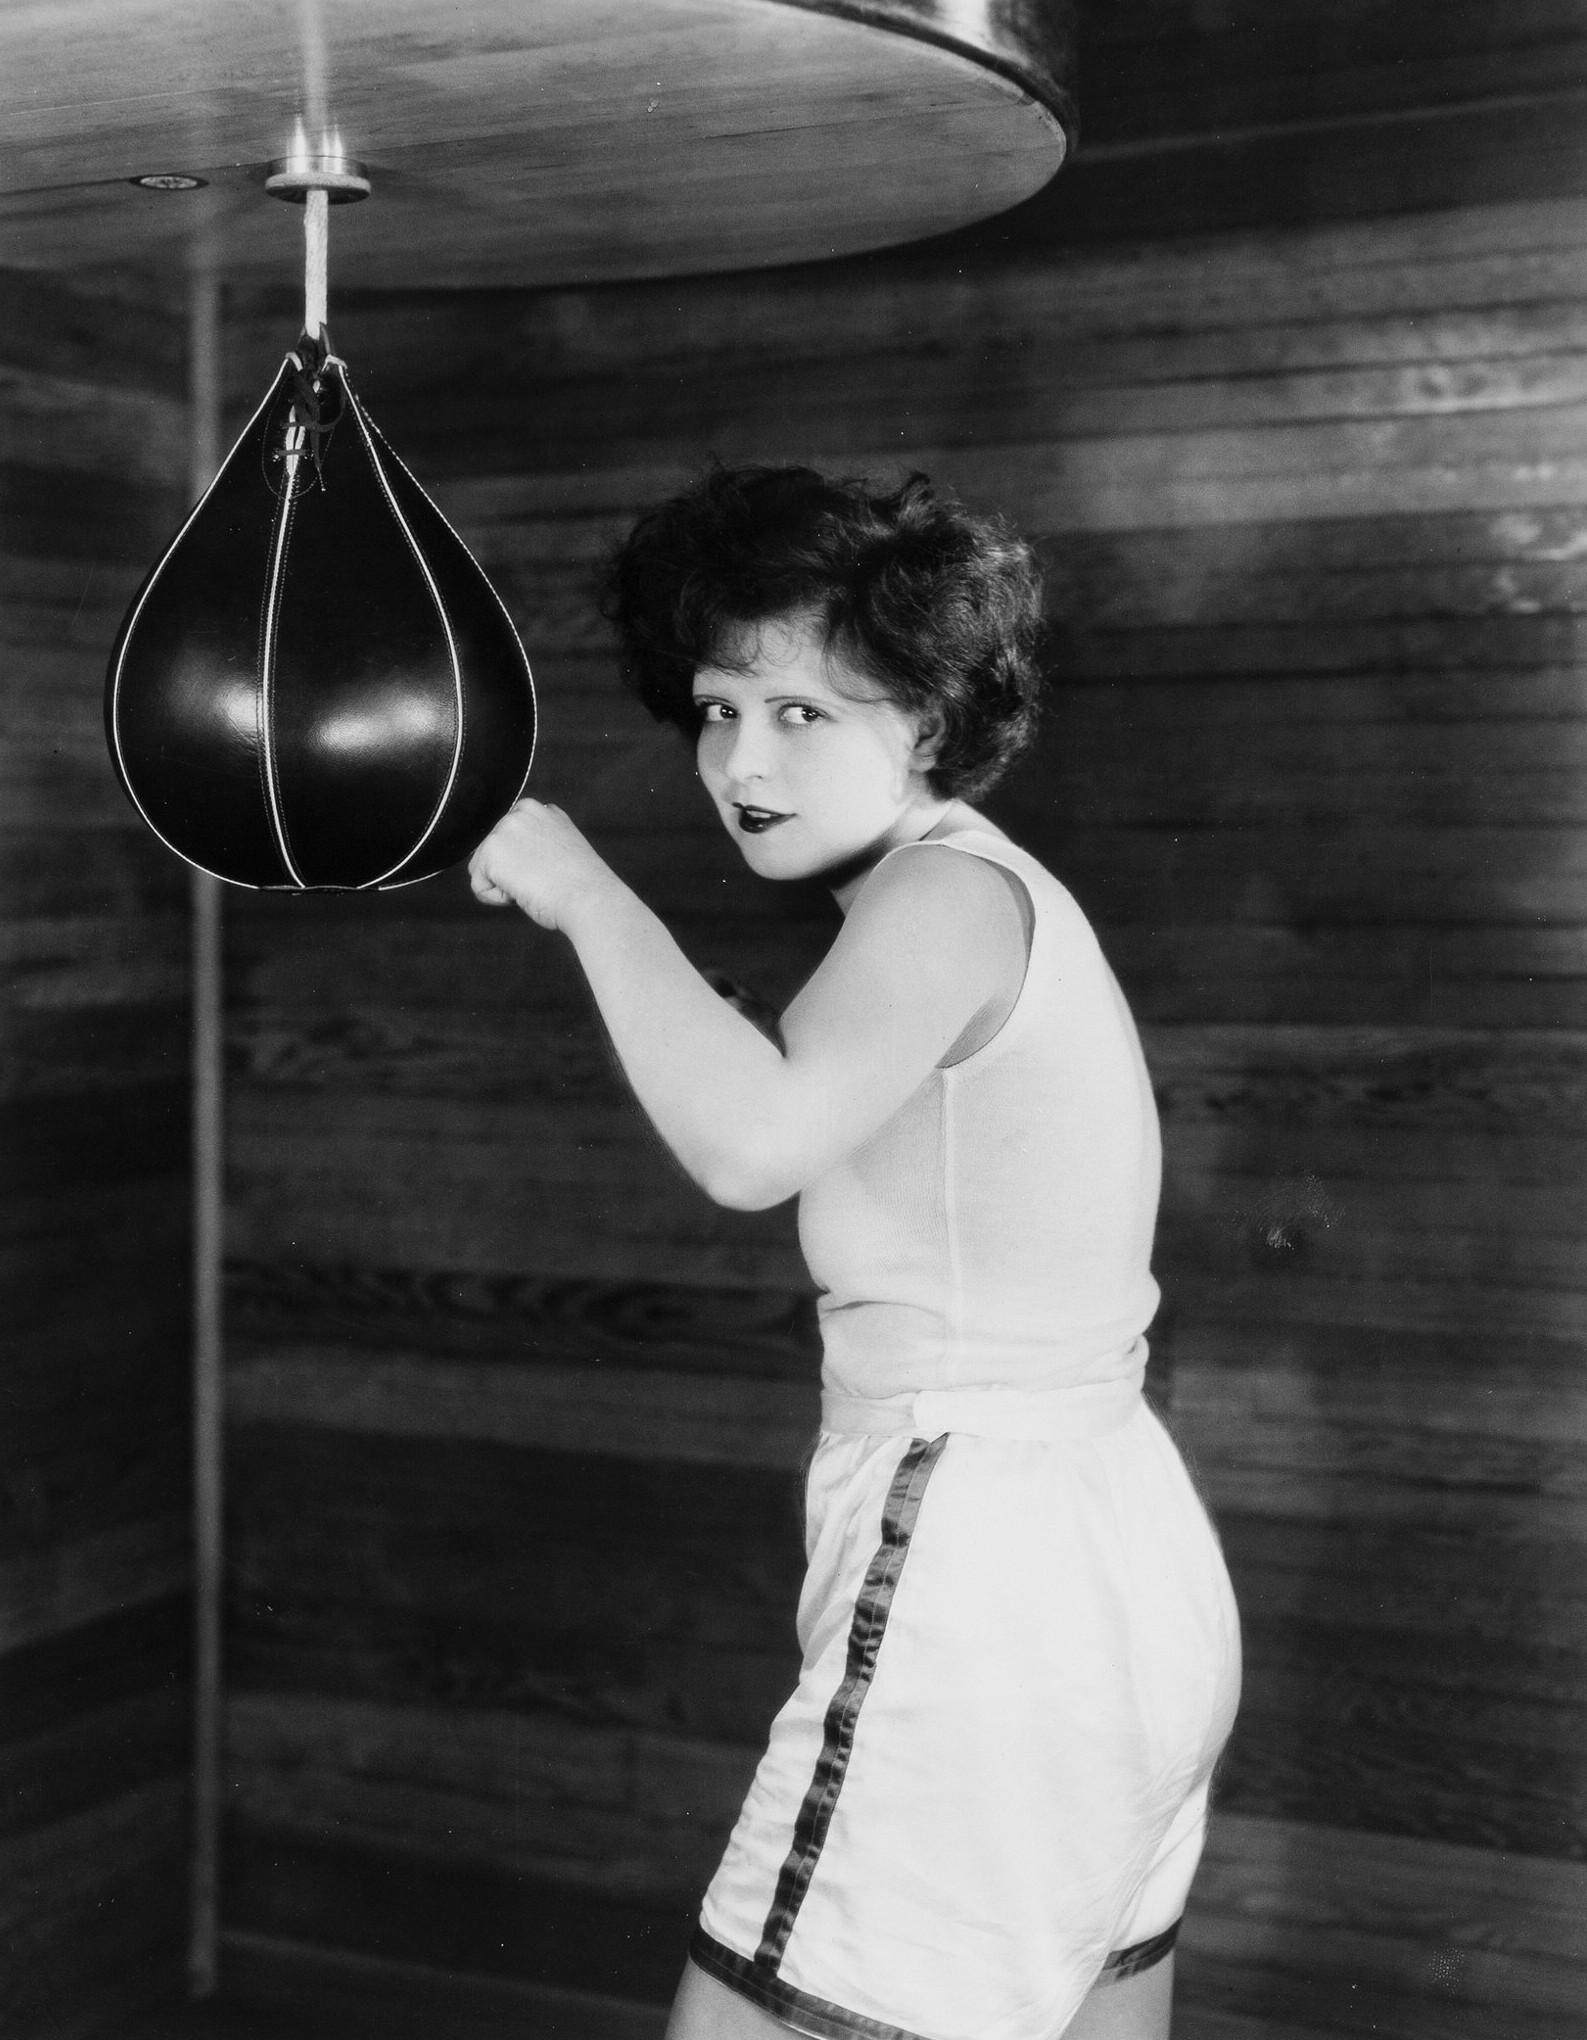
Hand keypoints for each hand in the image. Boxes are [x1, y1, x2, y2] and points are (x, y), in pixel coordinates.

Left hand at [467, 799, 618, 932]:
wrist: (589, 898)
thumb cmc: (582, 885)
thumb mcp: (561, 848)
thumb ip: (537, 841)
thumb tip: (517, 856)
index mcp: (538, 810)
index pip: (509, 840)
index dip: (524, 863)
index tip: (549, 870)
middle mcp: (519, 813)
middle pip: (492, 852)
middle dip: (512, 873)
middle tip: (544, 879)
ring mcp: (503, 830)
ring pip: (483, 869)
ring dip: (504, 885)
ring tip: (535, 884)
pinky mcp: (490, 852)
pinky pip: (479, 886)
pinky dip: (497, 899)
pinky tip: (523, 891)